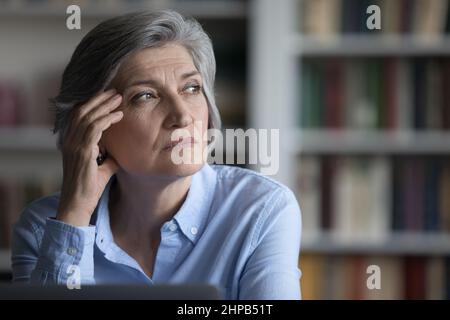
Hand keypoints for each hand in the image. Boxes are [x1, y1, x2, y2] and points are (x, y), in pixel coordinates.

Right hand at [56, 89, 122, 226]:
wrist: (78, 204)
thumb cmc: (89, 187)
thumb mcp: (103, 167)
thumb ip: (110, 156)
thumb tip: (121, 151)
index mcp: (72, 142)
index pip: (80, 115)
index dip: (94, 104)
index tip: (109, 97)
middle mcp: (70, 141)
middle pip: (83, 111)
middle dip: (100, 99)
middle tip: (115, 91)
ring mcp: (74, 146)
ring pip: (88, 117)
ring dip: (104, 105)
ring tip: (119, 98)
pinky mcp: (81, 152)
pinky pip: (94, 129)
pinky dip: (106, 120)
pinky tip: (118, 116)